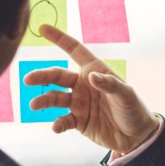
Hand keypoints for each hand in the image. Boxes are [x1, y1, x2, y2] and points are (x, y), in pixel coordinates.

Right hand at [23, 25, 160, 153]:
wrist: (136, 136)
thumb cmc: (133, 109)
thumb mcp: (126, 95)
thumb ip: (109, 84)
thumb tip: (91, 77)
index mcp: (94, 70)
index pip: (73, 50)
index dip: (58, 38)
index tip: (42, 28)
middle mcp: (83, 84)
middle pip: (57, 76)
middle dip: (42, 76)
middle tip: (28, 80)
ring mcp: (79, 103)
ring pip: (55, 98)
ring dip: (44, 100)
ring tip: (34, 105)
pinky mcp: (78, 121)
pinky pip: (63, 120)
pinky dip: (58, 123)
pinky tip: (56, 127)